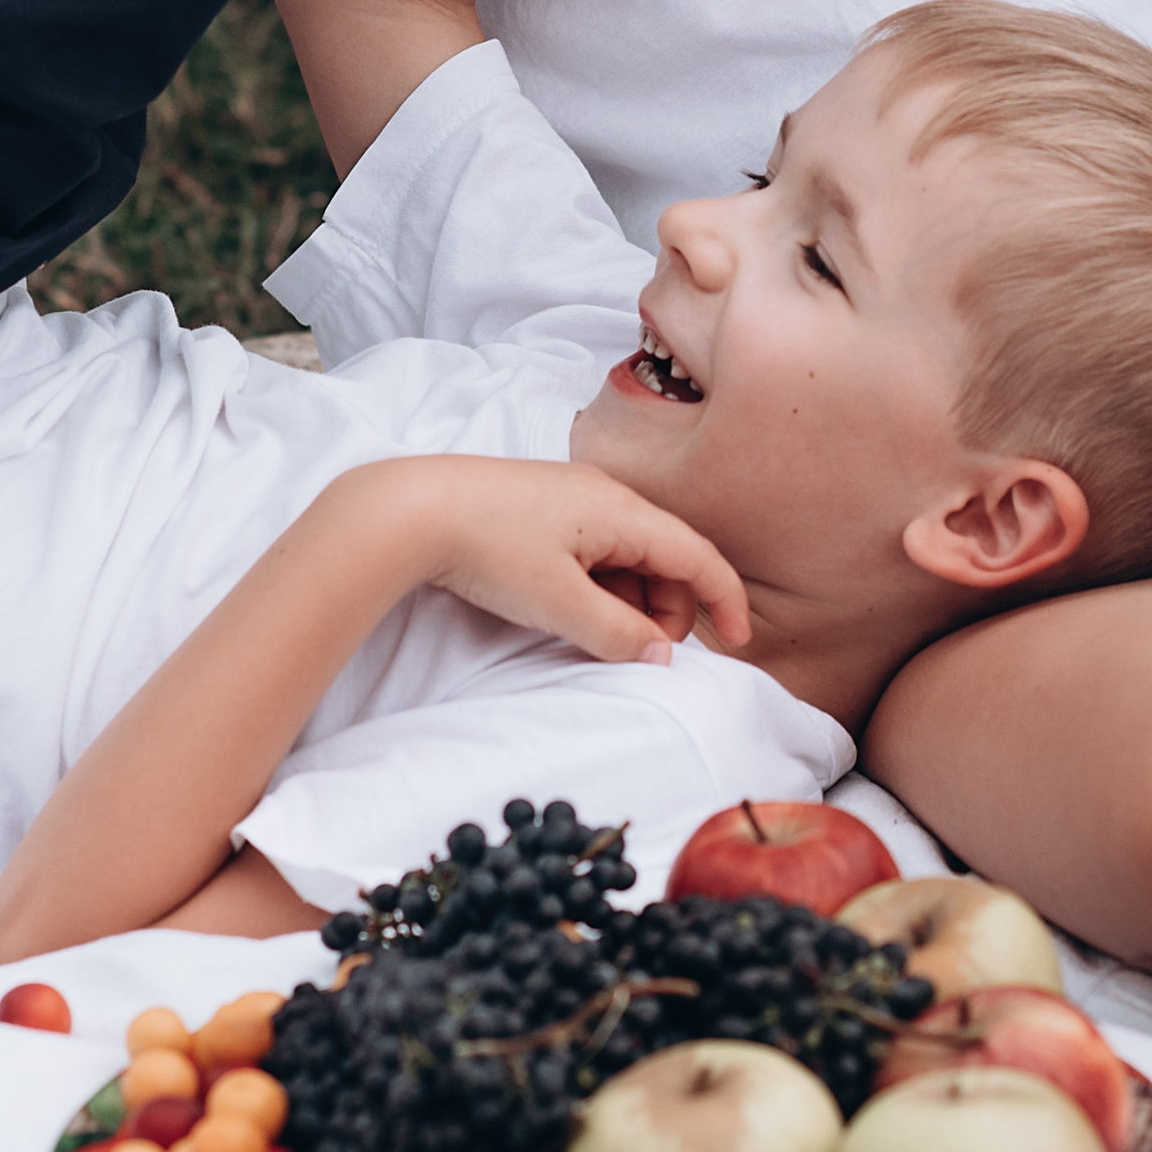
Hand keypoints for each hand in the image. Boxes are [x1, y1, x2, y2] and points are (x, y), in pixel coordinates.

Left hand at [400, 456, 750, 662]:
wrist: (412, 510)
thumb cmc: (488, 547)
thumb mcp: (559, 602)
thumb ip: (618, 633)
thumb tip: (662, 656)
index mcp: (623, 510)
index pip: (698, 555)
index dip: (726, 598)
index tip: (740, 640)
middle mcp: (607, 496)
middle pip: (666, 558)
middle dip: (668, 610)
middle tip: (640, 653)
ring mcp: (575, 500)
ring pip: (629, 558)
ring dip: (631, 602)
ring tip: (597, 637)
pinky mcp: (546, 510)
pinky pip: (596, 552)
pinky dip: (600, 588)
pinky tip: (571, 613)